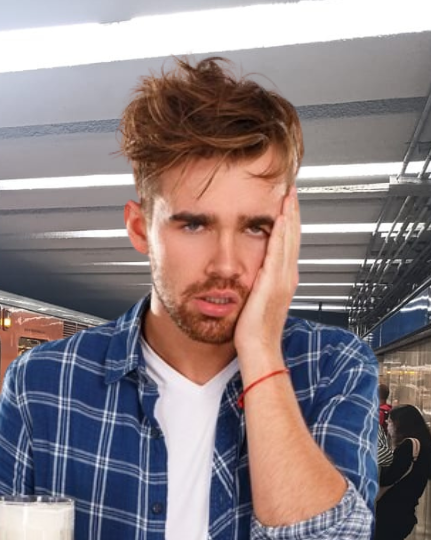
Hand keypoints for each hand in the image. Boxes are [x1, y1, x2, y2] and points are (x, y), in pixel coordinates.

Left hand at [235, 187, 299, 366]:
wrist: (258, 349)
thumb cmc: (252, 332)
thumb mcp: (254, 302)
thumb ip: (254, 286)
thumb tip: (247, 277)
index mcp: (282, 280)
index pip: (287, 244)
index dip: (288, 223)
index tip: (284, 204)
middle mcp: (287, 277)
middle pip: (292, 236)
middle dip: (292, 212)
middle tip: (290, 190)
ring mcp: (283, 279)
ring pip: (288, 240)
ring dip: (289, 216)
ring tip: (287, 195)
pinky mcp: (274, 283)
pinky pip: (278, 252)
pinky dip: (280, 234)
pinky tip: (278, 219)